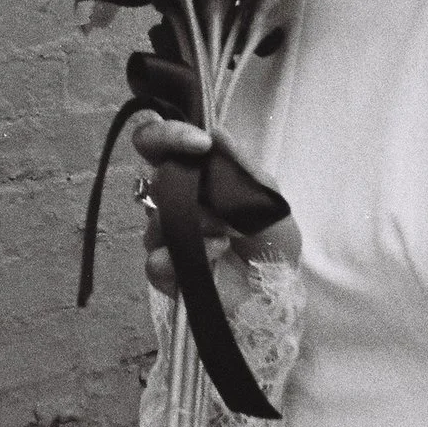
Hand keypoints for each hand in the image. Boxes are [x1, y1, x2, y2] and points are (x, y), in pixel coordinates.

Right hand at [127, 111, 299, 298]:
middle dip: (183, 185)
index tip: (200, 143)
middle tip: (213, 202)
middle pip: (152, 178)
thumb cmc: (272, 244)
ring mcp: (166, 239)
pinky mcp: (164, 273)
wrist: (275, 295)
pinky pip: (155, 260)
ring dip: (194, 225)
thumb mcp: (267, 198)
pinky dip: (185, 257)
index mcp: (196, 178)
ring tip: (225, 238)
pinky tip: (213, 257)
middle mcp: (175, 203)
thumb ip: (240, 167)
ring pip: (154, 221)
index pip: (163, 145)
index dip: (169, 135)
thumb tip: (216, 131)